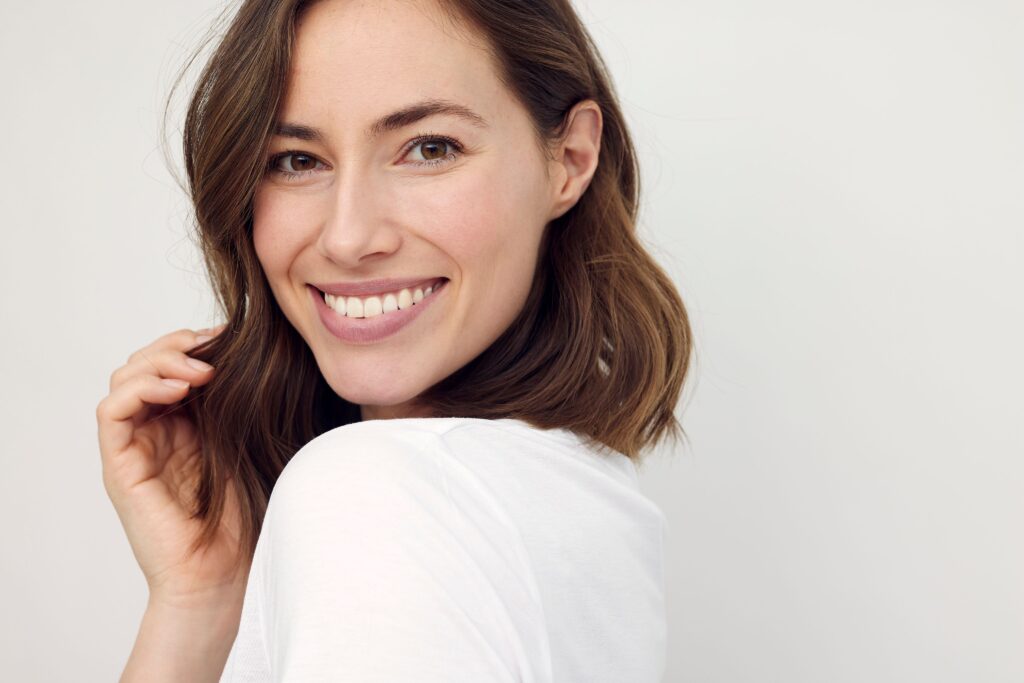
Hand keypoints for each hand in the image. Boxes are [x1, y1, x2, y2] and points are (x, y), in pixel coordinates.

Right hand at [96, 324, 247, 608]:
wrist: (224, 572)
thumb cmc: (245, 516)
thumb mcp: (250, 443)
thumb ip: (239, 403)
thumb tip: (251, 352)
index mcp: (186, 424)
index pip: (173, 364)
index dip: (196, 343)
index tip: (233, 336)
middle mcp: (155, 431)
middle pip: (145, 363)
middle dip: (177, 344)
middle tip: (215, 345)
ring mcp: (135, 448)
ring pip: (125, 378)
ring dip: (161, 361)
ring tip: (201, 369)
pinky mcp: (120, 466)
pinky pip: (112, 411)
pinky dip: (141, 388)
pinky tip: (180, 388)